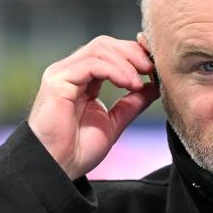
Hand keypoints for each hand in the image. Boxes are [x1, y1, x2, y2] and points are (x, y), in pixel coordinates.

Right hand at [28, 36, 158, 179]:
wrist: (57, 168)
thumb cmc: (78, 151)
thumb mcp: (114, 122)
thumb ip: (133, 103)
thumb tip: (155, 86)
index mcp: (83, 80)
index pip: (110, 52)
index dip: (134, 53)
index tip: (155, 65)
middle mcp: (71, 72)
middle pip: (105, 44)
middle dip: (133, 53)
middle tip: (152, 69)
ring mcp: (62, 74)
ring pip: (99, 48)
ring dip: (126, 62)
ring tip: (138, 83)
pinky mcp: (57, 81)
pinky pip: (91, 64)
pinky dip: (114, 70)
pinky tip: (128, 84)